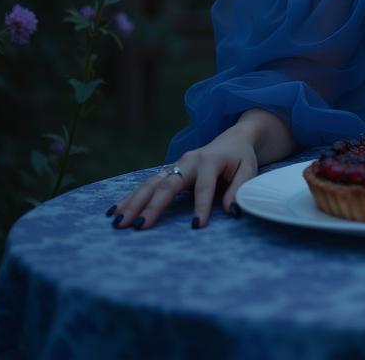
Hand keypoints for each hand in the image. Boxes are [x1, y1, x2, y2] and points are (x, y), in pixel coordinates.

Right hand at [107, 125, 258, 230]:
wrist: (234, 137)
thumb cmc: (242, 158)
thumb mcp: (249, 170)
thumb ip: (239, 189)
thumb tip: (231, 211)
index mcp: (210, 160)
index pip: (204, 186)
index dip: (201, 206)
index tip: (196, 226)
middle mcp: (189, 161)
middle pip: (168, 184)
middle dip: (152, 206)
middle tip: (137, 227)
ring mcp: (176, 164)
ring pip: (151, 183)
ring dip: (133, 202)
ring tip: (117, 221)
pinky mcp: (169, 170)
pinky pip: (147, 183)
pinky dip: (131, 197)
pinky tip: (115, 210)